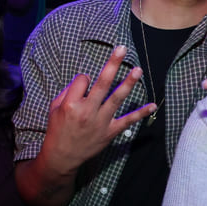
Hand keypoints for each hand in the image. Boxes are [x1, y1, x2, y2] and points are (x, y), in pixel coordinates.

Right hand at [40, 45, 154, 172]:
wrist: (62, 157)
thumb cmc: (57, 130)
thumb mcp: (54, 108)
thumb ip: (68, 92)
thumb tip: (86, 80)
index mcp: (71, 104)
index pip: (83, 79)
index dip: (84, 80)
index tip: (82, 87)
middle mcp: (87, 111)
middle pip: (102, 83)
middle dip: (112, 64)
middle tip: (122, 48)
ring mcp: (100, 122)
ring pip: (116, 98)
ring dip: (128, 83)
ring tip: (138, 70)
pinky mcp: (110, 132)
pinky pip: (127, 121)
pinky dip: (140, 113)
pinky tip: (152, 105)